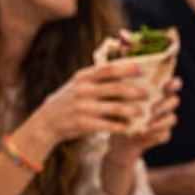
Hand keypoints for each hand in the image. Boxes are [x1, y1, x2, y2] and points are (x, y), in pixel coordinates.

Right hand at [20, 61, 150, 148]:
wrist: (46, 123)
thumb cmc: (68, 101)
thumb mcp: (77, 84)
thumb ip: (96, 76)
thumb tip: (123, 66)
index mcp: (83, 77)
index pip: (108, 69)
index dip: (127, 68)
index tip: (143, 70)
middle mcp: (83, 90)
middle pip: (115, 88)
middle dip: (135, 91)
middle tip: (148, 94)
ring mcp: (83, 108)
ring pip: (114, 108)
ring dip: (131, 111)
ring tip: (143, 113)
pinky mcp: (83, 124)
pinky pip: (108, 126)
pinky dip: (121, 127)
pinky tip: (130, 128)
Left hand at [108, 77, 180, 160]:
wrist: (117, 127)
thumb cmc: (118, 103)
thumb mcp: (120, 92)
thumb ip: (124, 85)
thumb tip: (120, 77)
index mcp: (160, 89)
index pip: (174, 84)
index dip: (174, 84)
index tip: (166, 85)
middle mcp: (166, 103)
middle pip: (174, 101)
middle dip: (166, 105)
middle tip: (153, 110)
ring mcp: (165, 119)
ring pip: (172, 119)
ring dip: (161, 122)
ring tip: (147, 125)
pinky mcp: (162, 134)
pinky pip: (165, 134)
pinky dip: (155, 134)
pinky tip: (143, 133)